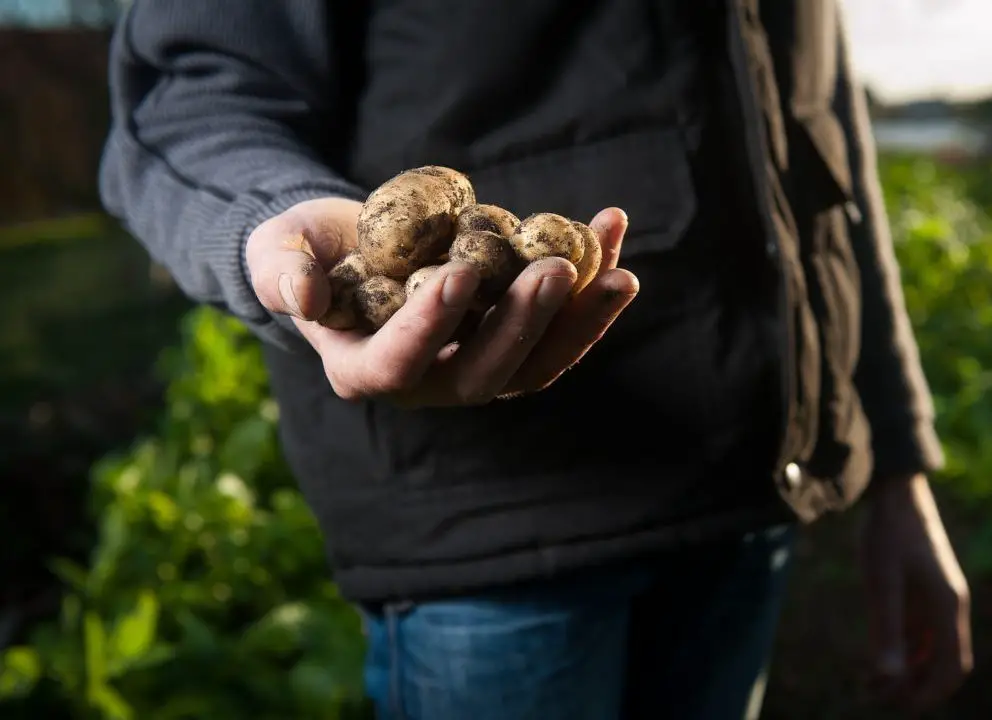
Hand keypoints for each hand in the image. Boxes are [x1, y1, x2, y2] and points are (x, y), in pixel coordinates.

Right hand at [245, 197, 639, 406]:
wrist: (348, 246)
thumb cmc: (303, 250)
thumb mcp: (277, 252)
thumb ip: (282, 273)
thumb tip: (303, 296)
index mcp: (364, 369)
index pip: (398, 362)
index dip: (430, 325)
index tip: (462, 272)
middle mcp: (427, 382)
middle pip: (485, 374)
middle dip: (525, 325)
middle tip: (558, 270)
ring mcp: (475, 365)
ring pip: (536, 364)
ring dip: (580, 321)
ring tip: (619, 272)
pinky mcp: (511, 340)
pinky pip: (558, 327)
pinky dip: (590, 288)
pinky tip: (612, 230)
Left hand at [860, 473, 972, 714]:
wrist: (894, 491)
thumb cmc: (888, 533)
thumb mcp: (882, 581)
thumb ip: (886, 628)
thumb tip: (889, 677)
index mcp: (949, 606)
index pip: (953, 667)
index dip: (930, 693)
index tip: (900, 706)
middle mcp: (950, 607)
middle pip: (944, 664)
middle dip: (916, 687)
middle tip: (876, 698)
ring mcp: (938, 600)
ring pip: (930, 651)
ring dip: (907, 672)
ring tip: (871, 686)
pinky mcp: (924, 592)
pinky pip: (919, 633)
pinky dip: (903, 652)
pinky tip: (876, 661)